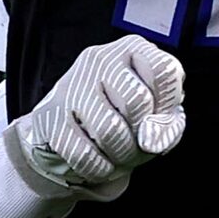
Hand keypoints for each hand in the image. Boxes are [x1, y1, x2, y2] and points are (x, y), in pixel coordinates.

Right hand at [14, 35, 185, 195]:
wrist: (73, 131)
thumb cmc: (123, 116)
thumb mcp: (156, 113)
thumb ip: (167, 123)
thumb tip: (152, 138)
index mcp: (131, 49)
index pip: (164, 69)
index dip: (168, 103)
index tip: (160, 116)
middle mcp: (100, 59)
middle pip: (137, 101)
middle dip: (145, 135)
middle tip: (140, 144)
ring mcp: (72, 86)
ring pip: (110, 130)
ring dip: (123, 155)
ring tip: (121, 155)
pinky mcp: (50, 116)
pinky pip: (84, 154)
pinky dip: (99, 168)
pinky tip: (100, 163)